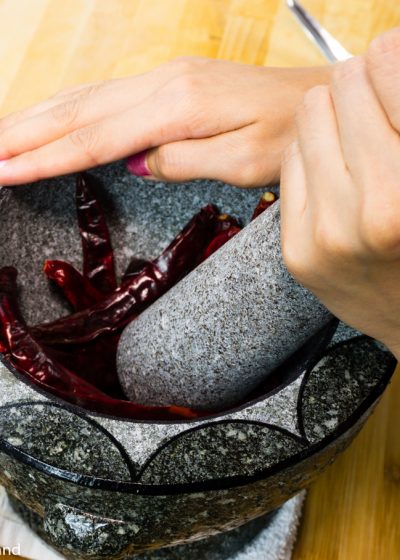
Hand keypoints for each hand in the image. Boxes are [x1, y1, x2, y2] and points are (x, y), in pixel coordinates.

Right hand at [0, 59, 329, 186]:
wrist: (316, 95)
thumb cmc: (288, 133)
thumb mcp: (243, 161)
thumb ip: (184, 160)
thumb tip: (136, 162)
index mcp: (178, 106)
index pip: (95, 138)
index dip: (45, 158)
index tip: (5, 172)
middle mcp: (163, 83)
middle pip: (78, 110)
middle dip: (25, 133)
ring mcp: (164, 76)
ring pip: (87, 95)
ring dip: (39, 115)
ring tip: (4, 135)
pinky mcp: (170, 80)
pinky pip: (107, 93)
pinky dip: (70, 106)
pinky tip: (53, 115)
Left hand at [280, 28, 399, 358]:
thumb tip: (383, 48)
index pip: (386, 68)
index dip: (390, 62)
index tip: (388, 70)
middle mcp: (375, 208)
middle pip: (340, 87)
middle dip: (361, 92)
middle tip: (376, 114)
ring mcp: (329, 233)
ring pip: (307, 118)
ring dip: (333, 121)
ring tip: (355, 147)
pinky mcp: (298, 251)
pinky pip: (290, 162)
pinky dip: (311, 159)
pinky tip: (335, 177)